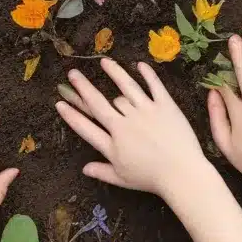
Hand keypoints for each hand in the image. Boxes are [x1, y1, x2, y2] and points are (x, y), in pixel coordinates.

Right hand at [54, 58, 205, 199]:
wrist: (182, 174)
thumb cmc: (151, 179)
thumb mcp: (123, 179)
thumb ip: (102, 172)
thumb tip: (84, 168)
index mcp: (113, 144)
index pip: (86, 127)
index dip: (71, 115)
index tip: (59, 103)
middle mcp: (124, 124)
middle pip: (99, 103)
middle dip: (83, 87)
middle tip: (72, 74)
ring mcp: (144, 112)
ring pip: (126, 87)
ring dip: (113, 72)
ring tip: (104, 62)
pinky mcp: (164, 106)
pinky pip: (154, 86)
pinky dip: (147, 74)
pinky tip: (139, 65)